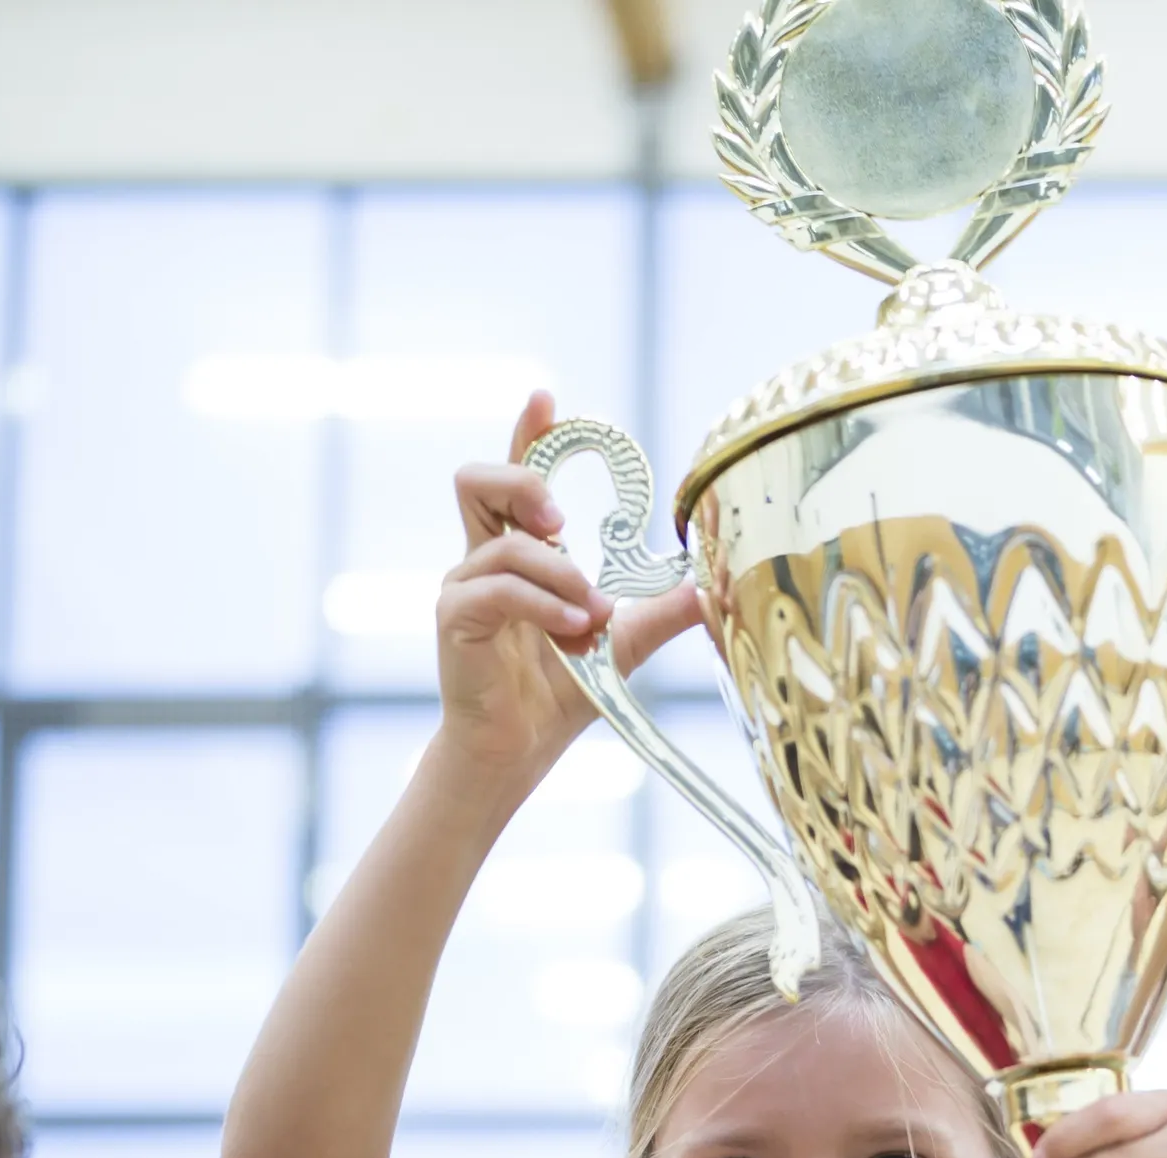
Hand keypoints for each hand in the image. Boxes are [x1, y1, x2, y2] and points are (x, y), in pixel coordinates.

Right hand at [434, 391, 708, 779]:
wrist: (518, 750)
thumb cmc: (557, 692)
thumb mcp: (624, 644)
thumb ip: (659, 611)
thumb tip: (711, 586)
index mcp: (520, 552)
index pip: (516, 476)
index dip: (527, 433)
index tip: (547, 400)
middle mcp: (482, 558)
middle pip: (479, 481)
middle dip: (524, 482)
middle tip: (564, 521)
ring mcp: (463, 586)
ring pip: (502, 542)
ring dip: (560, 573)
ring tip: (592, 617)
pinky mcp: (455, 618)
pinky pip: (499, 590)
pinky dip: (544, 605)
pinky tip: (574, 631)